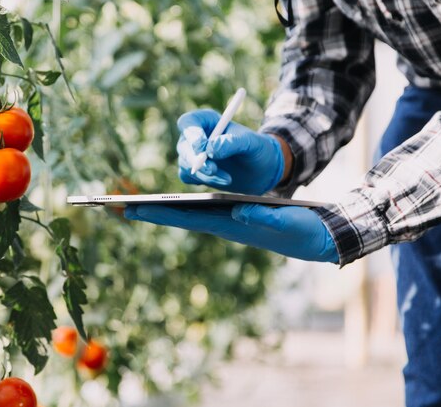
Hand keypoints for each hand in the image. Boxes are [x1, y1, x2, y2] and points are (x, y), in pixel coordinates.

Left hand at [125, 204, 338, 262]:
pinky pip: (202, 211)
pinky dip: (183, 206)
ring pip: (189, 214)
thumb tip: (239, 210)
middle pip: (181, 217)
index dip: (161, 213)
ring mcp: (228, 221)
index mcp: (231, 225)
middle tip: (122, 206)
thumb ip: (265, 216)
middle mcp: (224, 224)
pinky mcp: (235, 217)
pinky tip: (173, 201)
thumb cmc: (305, 231)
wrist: (318, 239)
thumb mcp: (288, 222)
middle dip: (152, 211)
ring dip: (164, 209)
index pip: (189, 218)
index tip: (134, 210)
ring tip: (139, 203)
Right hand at [177, 109, 285, 194]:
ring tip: (228, 178)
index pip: (188, 123)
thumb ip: (232, 142)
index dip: (191, 134)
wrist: (259, 169)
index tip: (202, 147)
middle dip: (197, 160)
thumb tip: (211, 148)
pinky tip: (222, 179)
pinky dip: (205, 181)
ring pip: (186, 164)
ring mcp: (192, 155)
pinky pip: (189, 177)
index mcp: (206, 121)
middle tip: (213, 169)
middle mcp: (196, 136)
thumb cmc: (255, 148)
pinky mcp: (194, 172)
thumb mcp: (250, 142)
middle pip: (183, 146)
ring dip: (205, 174)